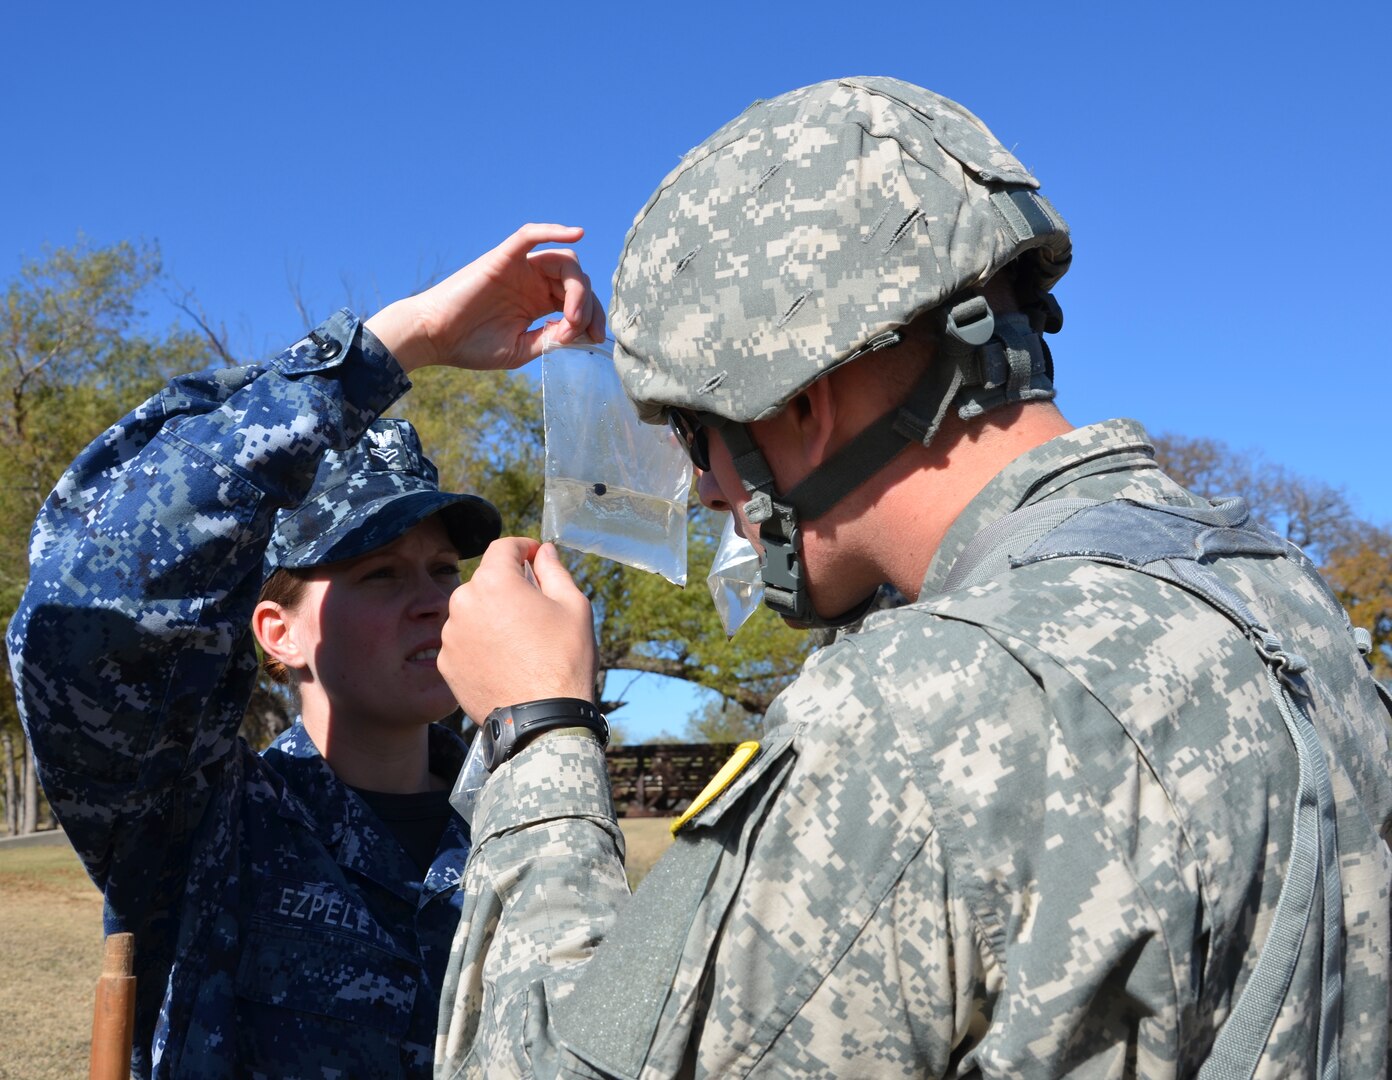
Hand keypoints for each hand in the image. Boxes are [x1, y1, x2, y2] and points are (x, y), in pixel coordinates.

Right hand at [366, 224, 606, 372]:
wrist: (435, 338)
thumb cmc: (472, 346)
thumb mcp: (521, 349)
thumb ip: (550, 338)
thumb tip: (578, 330)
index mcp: (538, 302)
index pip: (579, 299)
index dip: (594, 316)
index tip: (596, 338)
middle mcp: (532, 281)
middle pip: (576, 279)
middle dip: (590, 305)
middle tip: (587, 330)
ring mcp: (519, 268)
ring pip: (563, 260)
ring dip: (577, 286)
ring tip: (573, 313)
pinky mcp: (502, 258)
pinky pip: (530, 236)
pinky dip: (552, 230)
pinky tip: (576, 232)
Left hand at [440, 539, 597, 723]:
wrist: (541, 720)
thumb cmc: (563, 660)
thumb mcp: (573, 606)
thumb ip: (554, 570)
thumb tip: (543, 551)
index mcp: (494, 581)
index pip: (503, 547)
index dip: (523, 547)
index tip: (536, 557)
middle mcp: (462, 602)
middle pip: (486, 581)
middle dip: (508, 586)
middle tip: (535, 608)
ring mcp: (450, 635)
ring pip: (473, 611)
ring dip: (492, 615)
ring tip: (520, 641)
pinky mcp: (446, 663)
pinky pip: (464, 640)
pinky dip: (480, 643)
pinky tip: (504, 660)